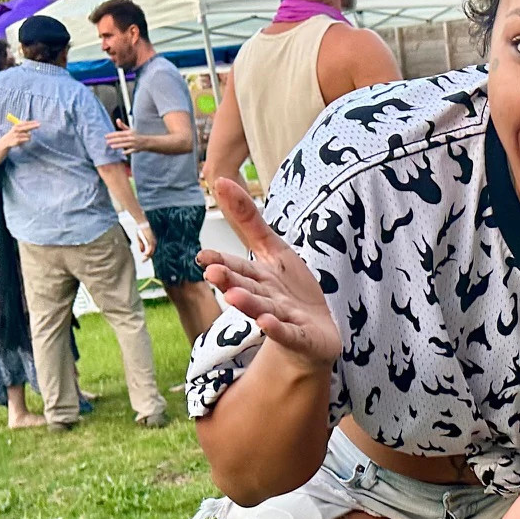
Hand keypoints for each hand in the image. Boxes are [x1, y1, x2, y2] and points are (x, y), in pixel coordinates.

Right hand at [0, 120, 38, 149]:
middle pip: (27, 127)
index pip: (25, 123)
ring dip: (29, 136)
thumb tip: (35, 123)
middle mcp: (16, 129)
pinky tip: (23, 140)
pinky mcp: (18, 140)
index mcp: (16, 125)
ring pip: (28, 135)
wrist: (6, 141)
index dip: (31, 122)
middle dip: (33, 126)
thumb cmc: (14, 134)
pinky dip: (27, 140)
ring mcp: (17, 135)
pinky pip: (27, 140)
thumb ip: (25, 126)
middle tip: (39, 125)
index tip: (37, 122)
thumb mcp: (17, 128)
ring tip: (24, 137)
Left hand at [105, 119, 136, 153]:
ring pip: (125, 145)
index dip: (112, 135)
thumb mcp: (130, 130)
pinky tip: (122, 153)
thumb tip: (117, 120)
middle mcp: (131, 138)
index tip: (106, 136)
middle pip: (121, 139)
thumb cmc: (136, 135)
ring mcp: (134, 144)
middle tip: (107, 142)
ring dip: (118, 146)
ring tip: (112, 147)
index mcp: (129, 133)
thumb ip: (122, 126)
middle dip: (113, 140)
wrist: (146, 142)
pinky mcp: (136, 149)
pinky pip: (131, 151)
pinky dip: (127, 152)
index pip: (119, 133)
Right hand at [131, 220, 156, 258]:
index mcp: (151, 242)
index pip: (150, 251)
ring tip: (143, 259)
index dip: (147, 256)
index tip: (142, 260)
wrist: (141, 224)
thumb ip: (141, 245)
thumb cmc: (140, 230)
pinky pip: (150, 247)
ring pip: (152, 251)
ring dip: (147, 256)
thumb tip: (142, 252)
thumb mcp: (140, 239)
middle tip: (142, 261)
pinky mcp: (151, 239)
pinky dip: (148, 252)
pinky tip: (145, 255)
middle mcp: (153, 242)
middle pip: (152, 252)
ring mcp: (152, 241)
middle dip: (147, 257)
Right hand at [199, 176, 341, 367]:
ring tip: (233, 297)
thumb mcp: (274, 251)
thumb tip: (220, 180)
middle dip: (230, 280)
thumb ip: (249, 220)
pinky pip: (289, 333)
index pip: (238, 267)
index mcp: (258, 278)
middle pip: (247, 288)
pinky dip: (278, 329)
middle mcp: (266, 299)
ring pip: (264, 309)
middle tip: (213, 272)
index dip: (221, 261)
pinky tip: (266, 323)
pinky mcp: (302, 337)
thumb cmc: (292, 292)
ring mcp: (283, 320)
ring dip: (249, 304)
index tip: (202, 257)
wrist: (317, 335)